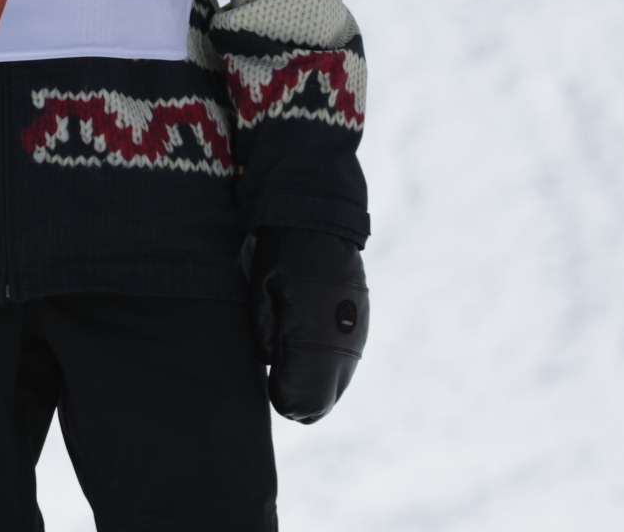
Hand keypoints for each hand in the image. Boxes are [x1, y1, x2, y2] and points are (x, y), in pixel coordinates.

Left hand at [248, 226, 367, 422]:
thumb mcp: (261, 290)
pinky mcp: (361, 328)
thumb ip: (266, 332)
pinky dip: (328, 371)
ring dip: (315, 388)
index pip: (303, 393)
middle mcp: (341, 340)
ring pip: (338, 385)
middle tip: (277, 388)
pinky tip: (309, 363)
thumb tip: (272, 362)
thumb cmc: (282, 256)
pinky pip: (346, 365)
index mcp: (313, 331)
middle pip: (324, 399)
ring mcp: (356, 335)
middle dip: (299, 401)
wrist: (321, 224)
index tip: (270, 391)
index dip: (285, 399)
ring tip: (290, 374)